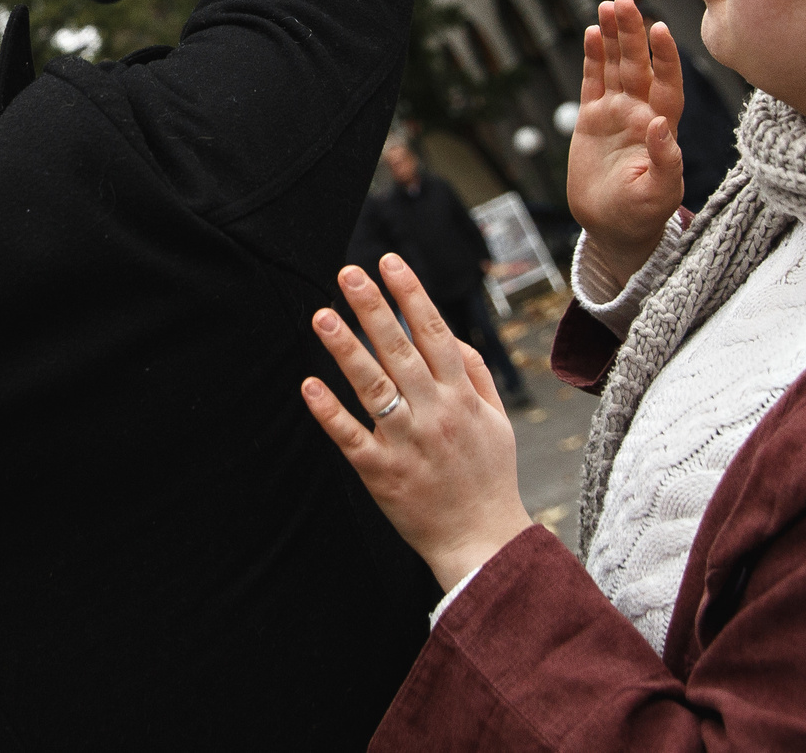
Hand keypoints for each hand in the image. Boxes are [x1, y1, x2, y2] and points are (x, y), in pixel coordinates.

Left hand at [302, 256, 531, 590]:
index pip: (434, 334)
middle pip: (400, 351)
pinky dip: (329, 411)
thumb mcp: (497, 421)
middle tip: (348, 273)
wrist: (484, 542)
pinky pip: (351, 436)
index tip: (389, 261)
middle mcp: (435, 414)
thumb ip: (475, 375)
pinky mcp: (381, 472)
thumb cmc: (489, 477)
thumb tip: (448, 336)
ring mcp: (406, 443)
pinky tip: (309, 384)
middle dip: (373, 308)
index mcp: (462, 397)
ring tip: (322, 315)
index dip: (411, 295)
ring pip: (373, 387)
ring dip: (346, 349)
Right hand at [569, 0, 686, 294]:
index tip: (659, 29)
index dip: (665, 57)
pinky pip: (593, 81)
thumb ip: (667, 162)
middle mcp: (642, 113)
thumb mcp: (660, 195)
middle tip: (624, 0)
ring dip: (614, 36)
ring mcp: (617, 113)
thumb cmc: (642, 216)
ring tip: (608, 5)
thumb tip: (663, 126)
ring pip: (616, 66)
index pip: (667, 84)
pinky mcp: (593, 119)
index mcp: (662, 128)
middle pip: (639, 64)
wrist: (613, 228)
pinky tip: (592, 33)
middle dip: (633, 32)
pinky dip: (593, 58)